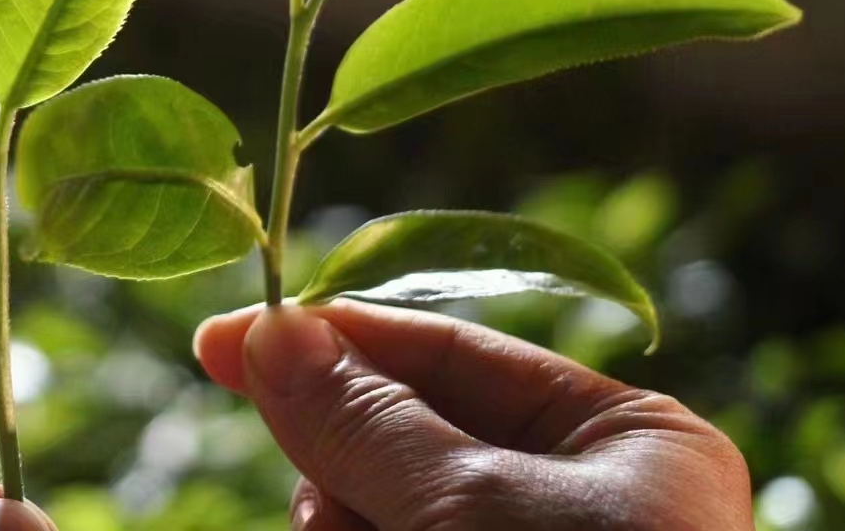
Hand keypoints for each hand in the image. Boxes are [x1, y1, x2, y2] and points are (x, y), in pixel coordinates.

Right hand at [194, 301, 750, 530]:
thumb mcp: (473, 511)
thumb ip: (369, 422)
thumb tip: (276, 332)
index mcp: (622, 443)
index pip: (452, 352)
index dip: (335, 338)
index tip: (222, 339)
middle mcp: (577, 502)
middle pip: (402, 438)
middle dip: (341, 470)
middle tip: (325, 517)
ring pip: (373, 510)